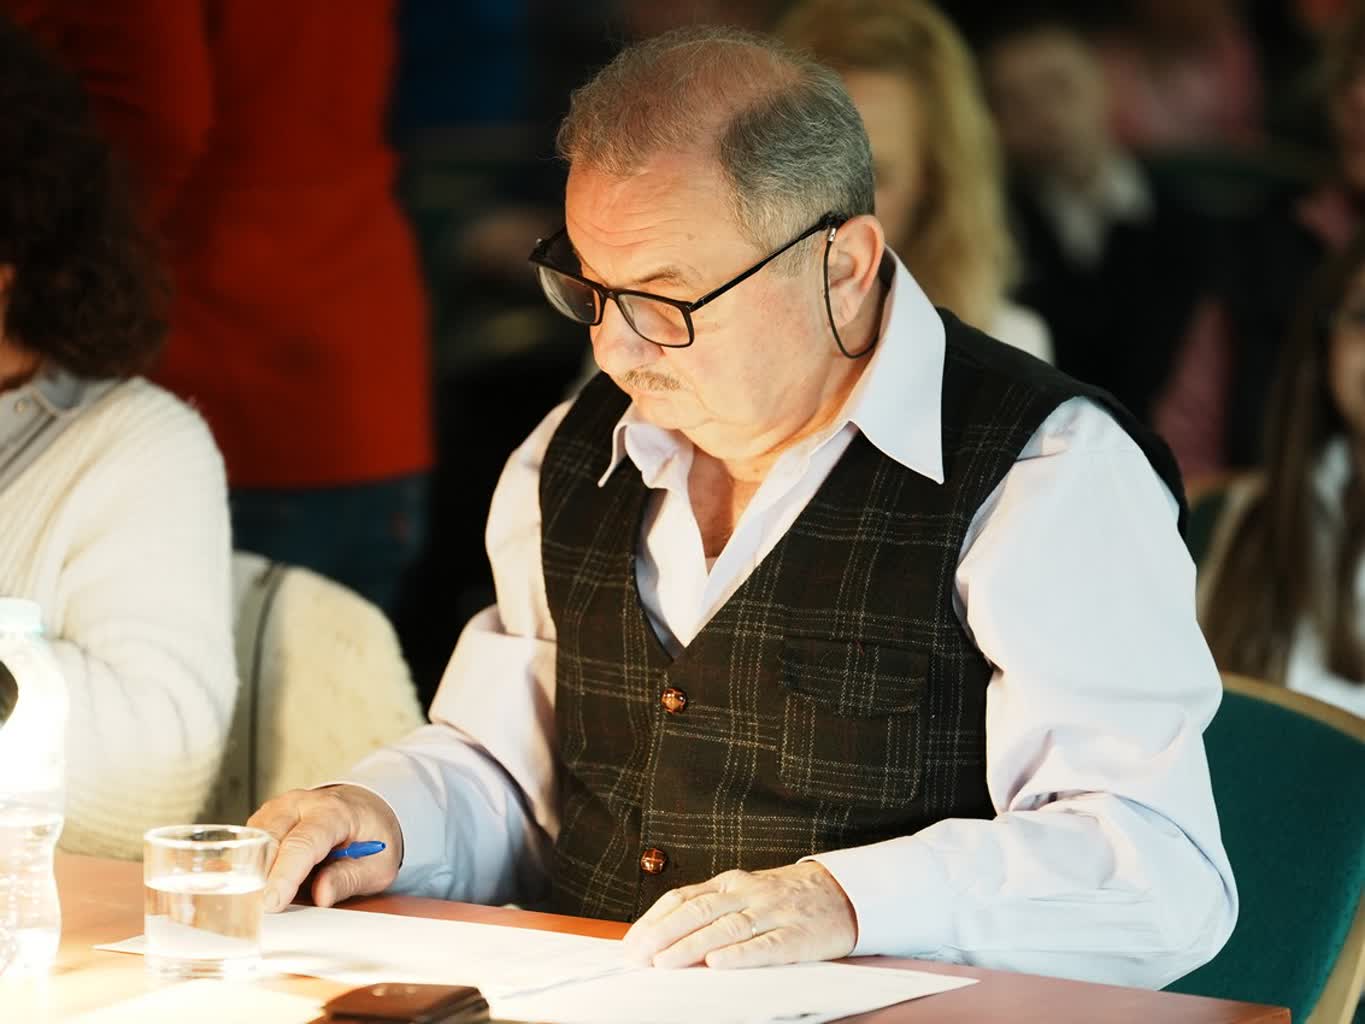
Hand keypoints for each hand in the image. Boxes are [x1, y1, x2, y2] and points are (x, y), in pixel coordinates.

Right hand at [247, 785, 402, 912]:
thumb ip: (349, 879)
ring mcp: (282, 807)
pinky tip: (266, 880)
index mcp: (335, 812)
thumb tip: (322, 895)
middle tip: (267, 908)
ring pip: (254, 841)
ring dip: (256, 871)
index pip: (303, 842)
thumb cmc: (373, 836)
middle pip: (270, 840)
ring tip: (273, 893)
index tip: (273, 902)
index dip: (285, 874)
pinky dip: (252, 864)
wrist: (367, 809)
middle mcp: (303, 803)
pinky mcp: (268, 816)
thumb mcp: (379, 864)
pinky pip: (250, 841)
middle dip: (263, 876)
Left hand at [622, 861, 857, 968]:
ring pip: (725, 928)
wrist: (844, 893)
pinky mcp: (797, 936)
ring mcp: (772, 913)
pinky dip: (740, 954)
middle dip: (663, 935)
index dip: (654, 921)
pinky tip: (719, 963)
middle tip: (639, 956)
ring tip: (666, 963)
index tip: (631, 944)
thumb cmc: (786, 898)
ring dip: (692, 946)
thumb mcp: (745, 894)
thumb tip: (663, 936)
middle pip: (698, 911)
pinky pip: (766, 945)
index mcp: (730, 884)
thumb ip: (710, 910)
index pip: (683, 898)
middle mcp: (747, 894)